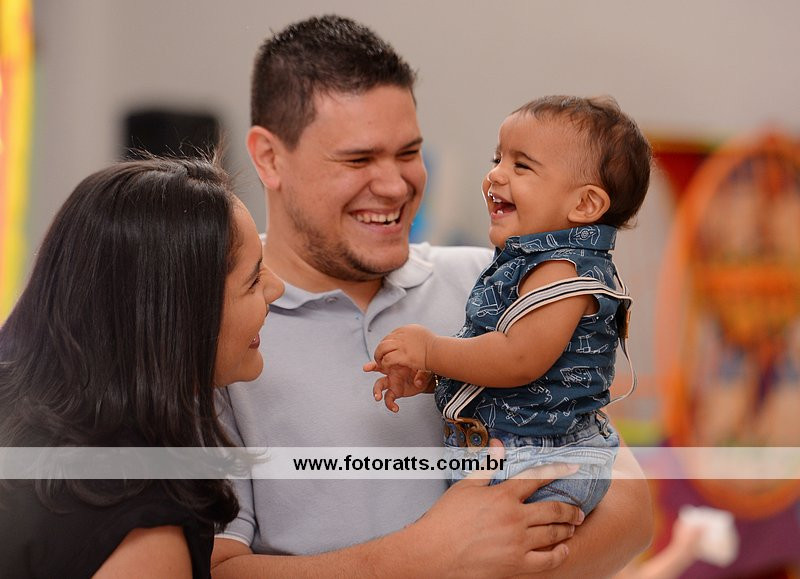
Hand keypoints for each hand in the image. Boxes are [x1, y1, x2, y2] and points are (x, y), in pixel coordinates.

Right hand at [364, 363, 432, 411]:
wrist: (428, 379)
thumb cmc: (425, 369)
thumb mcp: (426, 368)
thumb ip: (422, 374)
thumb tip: (417, 382)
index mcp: (398, 362)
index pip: (386, 358)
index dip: (381, 358)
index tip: (379, 361)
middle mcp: (392, 371)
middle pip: (377, 367)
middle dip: (371, 366)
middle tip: (366, 368)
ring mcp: (392, 382)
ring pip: (379, 385)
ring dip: (376, 391)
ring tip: (377, 397)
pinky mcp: (396, 392)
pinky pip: (389, 399)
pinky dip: (390, 404)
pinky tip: (395, 408)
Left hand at [373, 324, 435, 370]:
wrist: (441, 352)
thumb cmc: (435, 347)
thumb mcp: (423, 336)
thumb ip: (413, 337)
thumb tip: (408, 339)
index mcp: (407, 329)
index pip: (391, 335)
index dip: (387, 344)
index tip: (387, 352)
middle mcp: (402, 335)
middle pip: (384, 341)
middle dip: (380, 350)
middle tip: (379, 358)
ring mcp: (402, 345)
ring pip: (382, 348)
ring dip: (379, 356)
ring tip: (381, 363)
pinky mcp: (403, 355)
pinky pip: (387, 359)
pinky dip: (384, 363)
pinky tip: (386, 367)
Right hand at [411, 440, 583, 577]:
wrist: (433, 553)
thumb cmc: (445, 519)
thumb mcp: (466, 486)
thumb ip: (487, 465)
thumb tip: (499, 445)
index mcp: (503, 496)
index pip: (537, 479)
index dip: (557, 472)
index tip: (573, 469)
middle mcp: (515, 518)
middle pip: (553, 509)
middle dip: (571, 509)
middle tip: (578, 510)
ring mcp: (518, 543)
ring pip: (554, 534)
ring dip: (567, 528)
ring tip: (573, 526)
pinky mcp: (516, 565)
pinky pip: (548, 560)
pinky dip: (560, 554)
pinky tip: (563, 549)